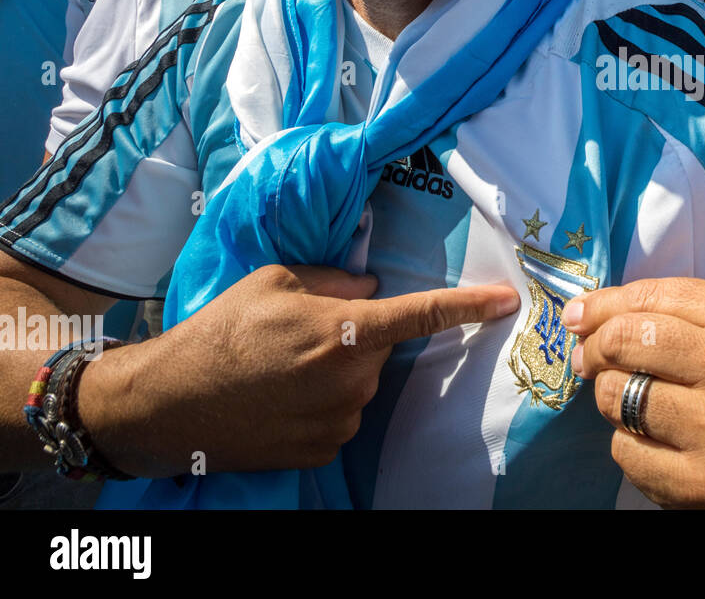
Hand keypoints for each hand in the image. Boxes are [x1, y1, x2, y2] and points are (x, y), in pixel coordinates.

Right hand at [80, 264, 517, 476]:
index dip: (469, 306)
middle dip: (354, 340)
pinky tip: (281, 399)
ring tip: (279, 370)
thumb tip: (372, 289)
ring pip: (360, 386)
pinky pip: (340, 418)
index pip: (421, 314)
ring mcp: (340, 421)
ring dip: (336, 374)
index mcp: (345, 331)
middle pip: (379, 351)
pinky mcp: (323, 451)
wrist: (168, 404)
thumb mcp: (274, 281)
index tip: (508, 300)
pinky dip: (320, 405)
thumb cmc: (219, 332)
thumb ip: (335, 282)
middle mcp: (352, 380)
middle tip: (299, 337)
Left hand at [563, 277, 704, 507]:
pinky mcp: (701, 483)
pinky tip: (659, 440)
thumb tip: (581, 316)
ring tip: (637, 400)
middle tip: (591, 359)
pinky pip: (624, 451)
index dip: (601, 306)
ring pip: (616, 398)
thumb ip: (673, 308)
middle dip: (595, 349)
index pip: (649, 299)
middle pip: (624, 343)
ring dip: (613, 397)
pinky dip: (630, 443)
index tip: (577, 317)